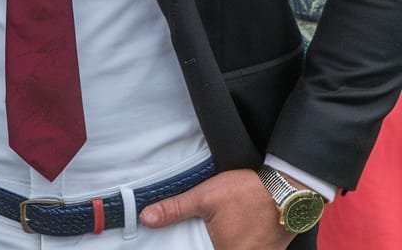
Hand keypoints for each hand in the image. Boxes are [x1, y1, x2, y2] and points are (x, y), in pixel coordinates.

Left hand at [140, 169, 295, 248]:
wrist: (288, 189)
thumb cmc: (247, 191)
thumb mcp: (205, 195)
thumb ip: (175, 209)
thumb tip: (146, 219)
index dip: (192, 246)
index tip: (191, 238)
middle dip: (207, 244)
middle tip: (210, 229)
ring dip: (222, 243)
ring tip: (224, 228)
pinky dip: (240, 243)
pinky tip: (237, 231)